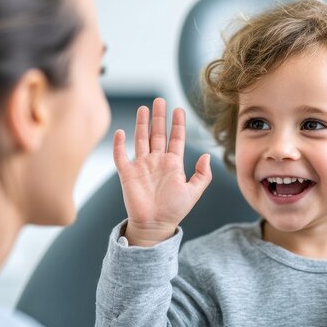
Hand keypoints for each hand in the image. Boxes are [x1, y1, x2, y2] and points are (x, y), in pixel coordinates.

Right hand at [113, 98, 211, 246]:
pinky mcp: (127, 173)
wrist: (154, 226)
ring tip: (144, 108)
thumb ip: (202, 175)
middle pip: (158, 134)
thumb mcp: (194, 192)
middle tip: (160, 100)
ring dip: (142, 124)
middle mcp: (157, 161)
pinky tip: (120, 131)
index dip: (177, 124)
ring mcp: (141, 166)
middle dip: (159, 117)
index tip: (179, 109)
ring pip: (141, 139)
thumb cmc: (174, 211)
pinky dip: (119, 144)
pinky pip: (121, 155)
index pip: (176, 138)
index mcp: (173, 164)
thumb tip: (208, 156)